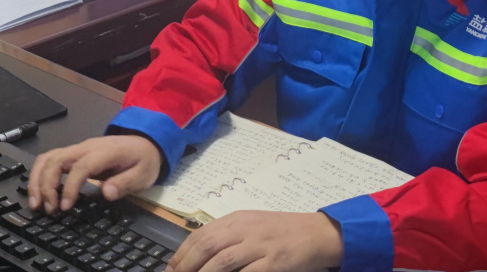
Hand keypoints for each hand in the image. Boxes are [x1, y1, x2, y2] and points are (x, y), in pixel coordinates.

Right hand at [28, 135, 161, 213]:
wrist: (147, 142)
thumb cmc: (144, 160)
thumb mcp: (144, 174)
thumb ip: (126, 183)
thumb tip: (106, 193)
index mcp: (107, 151)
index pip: (82, 166)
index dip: (70, 187)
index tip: (65, 207)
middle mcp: (89, 147)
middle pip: (58, 159)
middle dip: (47, 185)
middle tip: (49, 209)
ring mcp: (80, 148)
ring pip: (49, 157)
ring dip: (38, 180)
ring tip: (37, 204)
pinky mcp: (75, 153)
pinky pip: (50, 158)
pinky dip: (39, 174)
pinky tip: (39, 192)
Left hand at [168, 210, 343, 271]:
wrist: (316, 233)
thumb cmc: (282, 232)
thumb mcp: (253, 225)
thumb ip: (230, 235)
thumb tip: (200, 254)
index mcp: (239, 219)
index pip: (202, 235)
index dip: (182, 254)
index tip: (171, 269)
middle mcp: (246, 229)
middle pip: (207, 246)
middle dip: (186, 267)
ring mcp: (259, 246)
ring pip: (221, 262)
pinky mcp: (273, 262)